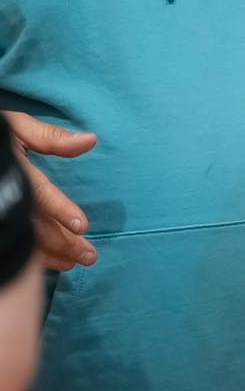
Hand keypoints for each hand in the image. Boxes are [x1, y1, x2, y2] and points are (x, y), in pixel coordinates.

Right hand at [3, 112, 97, 271]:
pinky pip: (12, 239)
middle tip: (90, 256)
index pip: (37, 193)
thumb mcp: (16, 128)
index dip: (60, 209)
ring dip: (50, 253)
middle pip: (32, 223)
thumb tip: (91, 140)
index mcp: (12, 171)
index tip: (82, 226)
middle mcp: (3, 194)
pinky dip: (34, 255)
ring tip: (75, 263)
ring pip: (22, 237)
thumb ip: (50, 137)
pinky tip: (52, 262)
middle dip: (62, 242)